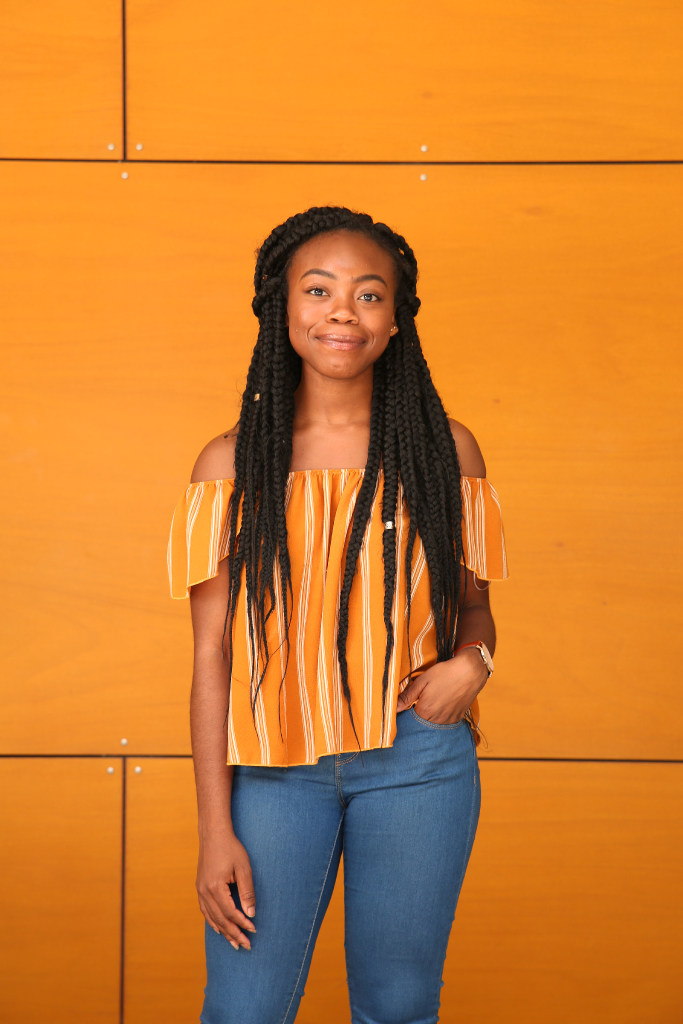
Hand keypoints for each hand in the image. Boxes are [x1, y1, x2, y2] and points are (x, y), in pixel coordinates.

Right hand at [196, 825, 256, 949]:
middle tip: (246, 946)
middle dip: (234, 934)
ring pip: (212, 918)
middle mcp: (205, 892)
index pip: (230, 913)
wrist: (213, 834)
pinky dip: (213, 922)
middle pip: (220, 919)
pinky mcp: (200, 887)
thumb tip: (251, 913)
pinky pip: (205, 911)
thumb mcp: (243, 868)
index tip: (254, 930)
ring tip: (234, 944)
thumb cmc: (231, 848)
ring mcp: (200, 890)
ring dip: (224, 932)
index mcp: (215, 887)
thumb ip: (247, 891)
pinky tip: (219, 929)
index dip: (242, 923)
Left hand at [396, 648, 488, 724]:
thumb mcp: (422, 681)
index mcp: (425, 711)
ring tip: (432, 701)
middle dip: (416, 717)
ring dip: (429, 717)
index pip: (409, 721)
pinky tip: (441, 704)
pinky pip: (444, 722)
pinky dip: (439, 717)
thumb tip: (393, 708)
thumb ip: (407, 696)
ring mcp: (448, 720)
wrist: (470, 671)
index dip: (405, 715)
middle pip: (421, 724)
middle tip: (418, 703)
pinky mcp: (457, 718)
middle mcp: (437, 720)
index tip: (404, 708)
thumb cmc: (445, 673)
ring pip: (433, 724)